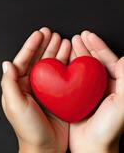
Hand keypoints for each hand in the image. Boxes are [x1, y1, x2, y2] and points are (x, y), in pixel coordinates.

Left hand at [0, 27, 69, 152]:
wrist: (44, 147)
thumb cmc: (27, 128)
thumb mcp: (14, 104)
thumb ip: (9, 83)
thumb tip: (7, 63)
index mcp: (18, 85)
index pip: (23, 60)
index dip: (30, 46)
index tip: (38, 33)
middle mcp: (31, 85)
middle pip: (38, 59)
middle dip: (45, 45)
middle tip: (52, 32)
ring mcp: (45, 90)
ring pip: (51, 65)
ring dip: (57, 52)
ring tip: (64, 39)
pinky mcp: (58, 96)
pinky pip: (63, 76)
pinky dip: (67, 65)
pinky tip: (71, 56)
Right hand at [69, 31, 123, 152]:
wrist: (92, 147)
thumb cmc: (109, 128)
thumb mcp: (122, 102)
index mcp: (116, 86)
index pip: (108, 60)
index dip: (98, 46)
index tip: (88, 35)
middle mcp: (102, 87)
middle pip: (93, 61)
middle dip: (85, 47)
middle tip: (77, 36)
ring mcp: (87, 92)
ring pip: (81, 68)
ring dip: (75, 55)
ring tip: (68, 43)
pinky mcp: (75, 99)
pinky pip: (69, 79)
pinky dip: (65, 69)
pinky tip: (59, 63)